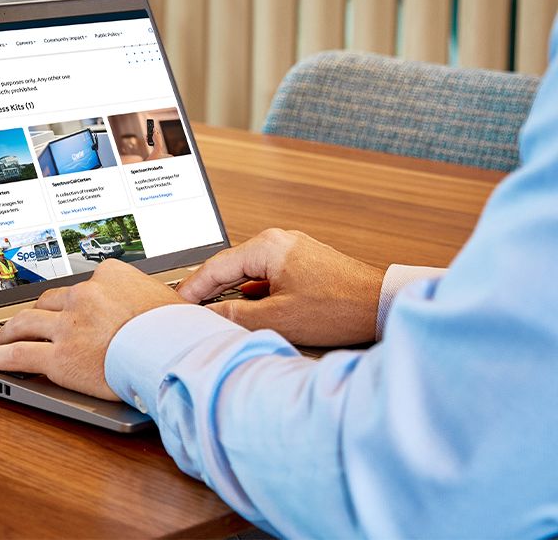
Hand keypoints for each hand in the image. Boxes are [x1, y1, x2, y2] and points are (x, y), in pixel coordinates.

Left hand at [0, 260, 184, 400]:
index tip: (68, 308)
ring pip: (27, 323)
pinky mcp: (59, 357)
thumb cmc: (183, 333)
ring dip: (9, 330)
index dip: (73, 301)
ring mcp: (68, 326)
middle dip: (36, 313)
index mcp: (110, 276)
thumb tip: (154, 309)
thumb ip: (148, 300)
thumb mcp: (168, 302)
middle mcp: (84, 296)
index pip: (83, 284)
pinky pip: (20, 355)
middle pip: (49, 302)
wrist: (179, 354)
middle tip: (24, 322)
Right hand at [176, 228, 383, 345]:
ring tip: (215, 312)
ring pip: (248, 272)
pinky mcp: (303, 263)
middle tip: (189, 310)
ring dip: (232, 292)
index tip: (176, 305)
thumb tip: (206, 315)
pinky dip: (253, 291)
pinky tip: (249, 308)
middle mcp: (278, 241)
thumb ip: (235, 316)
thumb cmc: (340, 307)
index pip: (215, 267)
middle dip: (209, 290)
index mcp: (267, 246)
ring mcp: (292, 250)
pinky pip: (266, 275)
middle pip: (230, 266)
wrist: (383, 305)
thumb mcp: (278, 317)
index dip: (192, 289)